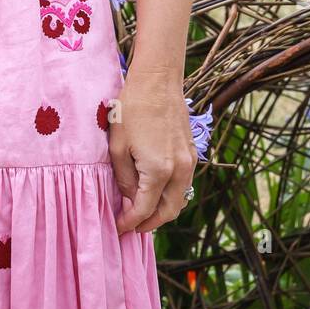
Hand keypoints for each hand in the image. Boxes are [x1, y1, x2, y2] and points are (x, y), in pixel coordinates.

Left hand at [108, 74, 197, 233]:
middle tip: (131, 227)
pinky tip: (154, 191)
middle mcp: (180, 170)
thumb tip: (129, 200)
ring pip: (180, 199)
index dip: (130, 222)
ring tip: (141, 212)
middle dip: (150, 224)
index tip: (118, 228)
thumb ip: (124, 178)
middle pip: (169, 212)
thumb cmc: (132, 108)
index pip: (145, 210)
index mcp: (159, 170)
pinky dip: (171, 194)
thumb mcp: (118, 146)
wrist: (158, 80)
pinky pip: (184, 184)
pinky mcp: (192, 152)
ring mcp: (189, 161)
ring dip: (162, 210)